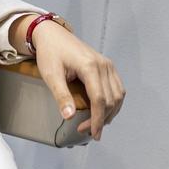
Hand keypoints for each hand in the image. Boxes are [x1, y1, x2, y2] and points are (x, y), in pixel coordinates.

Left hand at [25, 19, 124, 140]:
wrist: (53, 34)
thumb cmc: (50, 53)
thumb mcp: (51, 75)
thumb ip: (61, 95)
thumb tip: (69, 116)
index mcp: (90, 66)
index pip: (100, 99)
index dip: (97, 119)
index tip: (92, 134)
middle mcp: (103, 65)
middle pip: (111, 100)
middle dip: (101, 119)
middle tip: (87, 131)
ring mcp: (107, 64)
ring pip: (118, 95)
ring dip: (110, 113)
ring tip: (96, 124)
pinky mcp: (107, 66)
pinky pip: (117, 88)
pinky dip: (113, 103)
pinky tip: (104, 111)